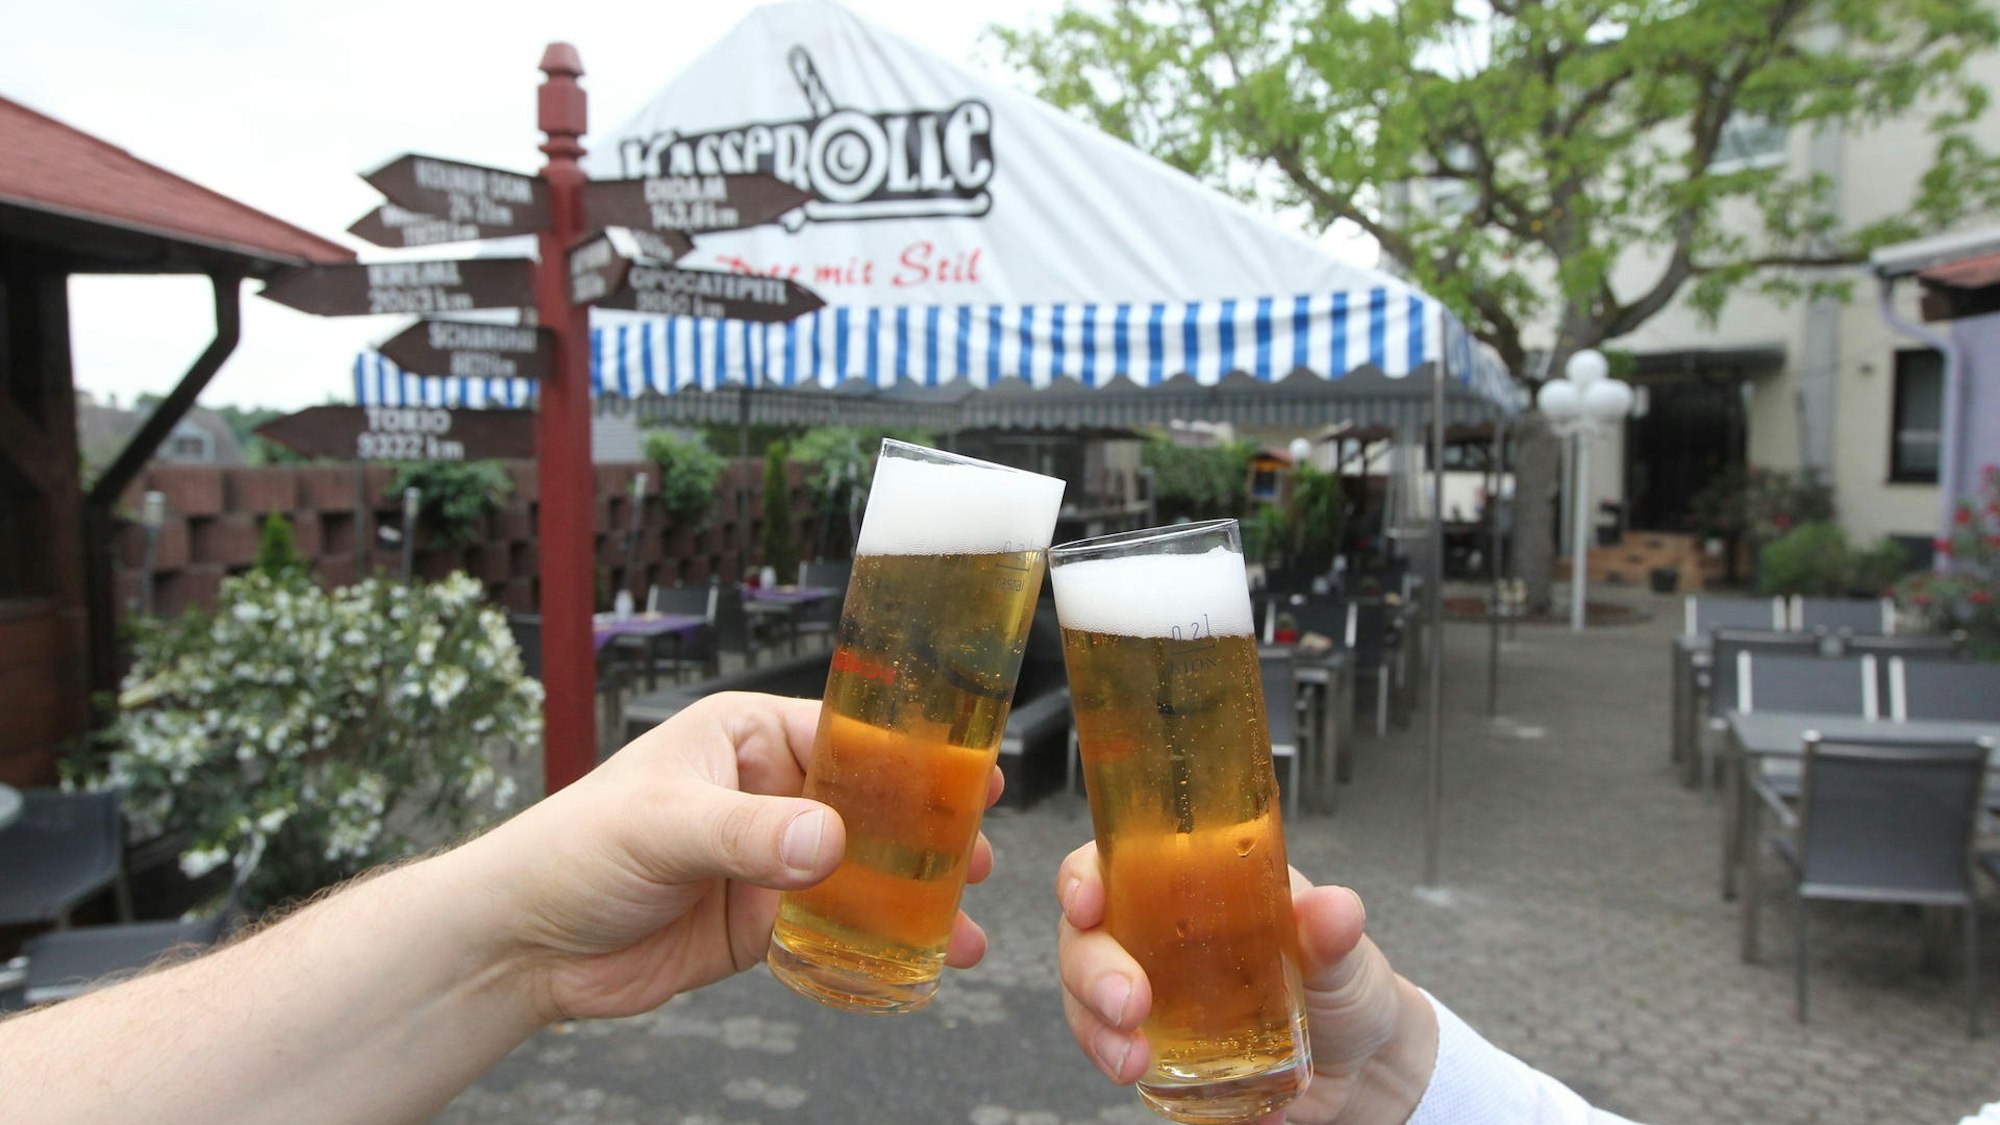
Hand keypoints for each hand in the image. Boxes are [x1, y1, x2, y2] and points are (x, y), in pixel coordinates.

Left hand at [467, 692, 996, 1023]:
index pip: (849, 734)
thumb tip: (829, 841)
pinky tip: (918, 962)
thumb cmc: (573, 849)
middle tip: (979, 858)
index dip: (913, 757)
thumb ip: (749, 833)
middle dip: (929, 834)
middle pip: (871, 807)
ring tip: (966, 925)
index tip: (971, 778)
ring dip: (914, 898)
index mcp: (748, 737)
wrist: (523, 943)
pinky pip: (835, 929)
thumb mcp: (664, 825)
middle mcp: (769, 793)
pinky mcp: (762, 923)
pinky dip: (877, 945)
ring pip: (862, 874)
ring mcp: (769, 861)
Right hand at [1056, 843, 1436, 1123]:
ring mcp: (1153, 997)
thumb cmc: (1346, 984)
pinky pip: (1120, 1058)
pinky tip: (1176, 1093)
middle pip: (1086, 939)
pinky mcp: (1160, 1053)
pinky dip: (1131, 1075)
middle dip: (1090, 971)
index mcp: (1189, 886)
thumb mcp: (1344, 952)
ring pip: (1086, 1003)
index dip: (1082, 878)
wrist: (1363, 1070)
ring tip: (1134, 1063)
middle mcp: (1156, 936)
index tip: (1087, 904)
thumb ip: (1331, 931)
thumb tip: (1335, 909)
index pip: (1113, 864)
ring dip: (1096, 1033)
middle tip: (1128, 1007)